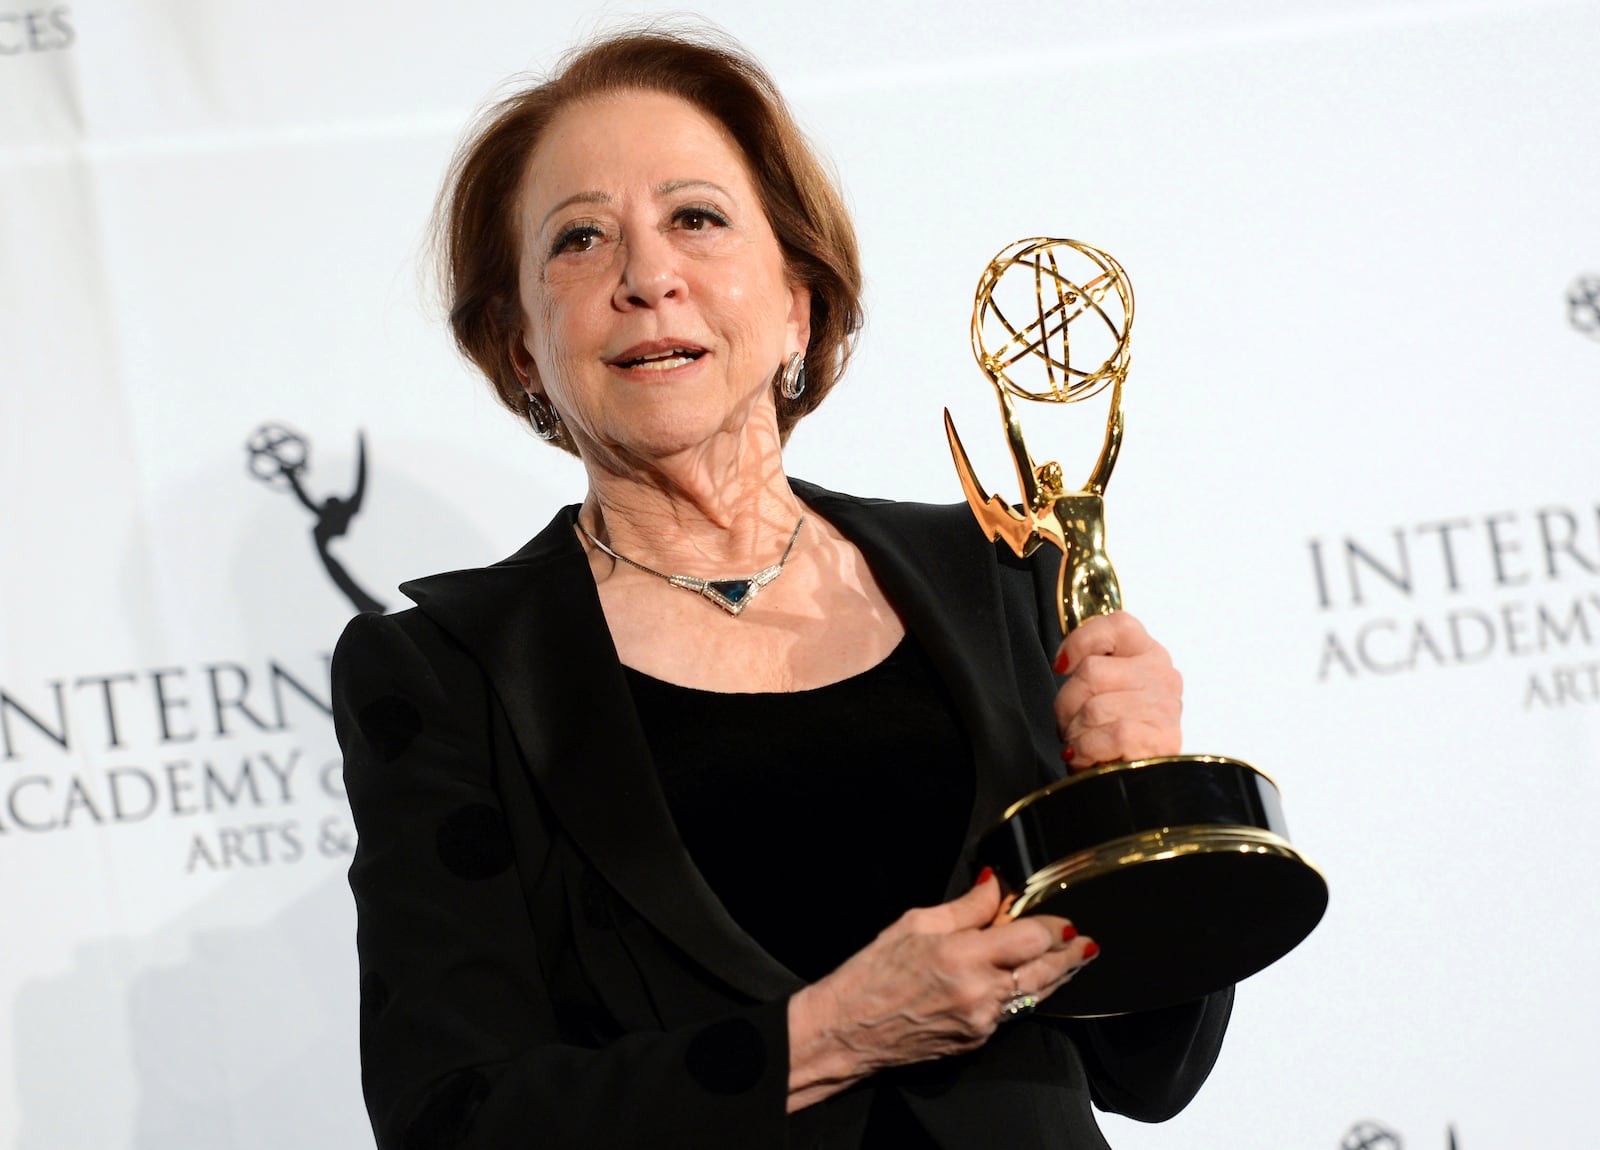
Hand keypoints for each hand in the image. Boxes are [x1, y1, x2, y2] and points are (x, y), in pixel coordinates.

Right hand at [786, 872, 1097, 1108]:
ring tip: (1077, 959)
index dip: (1052, 926)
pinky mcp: (977, 1041)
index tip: (1062, 918)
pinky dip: (1026, 995)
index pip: (1031, 939)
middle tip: (1088, 943)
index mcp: (964, 957)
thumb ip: (965, 907)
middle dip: (1071, 955)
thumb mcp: (914, 923)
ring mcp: (981, 1022)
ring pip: (1035, 996)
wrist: (847, 1030)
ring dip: (1057, 976)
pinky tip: (1032, 981)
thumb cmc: (871, 974)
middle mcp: (980, 993)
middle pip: (1045, 971)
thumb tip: (996, 886)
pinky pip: (1012, 1014)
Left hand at [1053, 611, 1182, 770]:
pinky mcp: (1162, 738)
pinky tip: (1089, 758)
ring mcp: (1164, 707)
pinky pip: (1110, 734)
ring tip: (1083, 746)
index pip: (1118, 624)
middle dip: (1067, 705)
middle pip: (1090, 672)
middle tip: (1071, 726)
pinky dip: (1088, 750)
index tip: (1062, 666)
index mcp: (1149, 656)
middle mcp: (1162, 676)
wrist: (1140, 787)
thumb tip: (1063, 663)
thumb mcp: (1107, 694)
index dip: (1081, 640)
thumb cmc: (1116, 740)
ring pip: (1093, 708)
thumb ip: (1094, 671)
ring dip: (1076, 734)